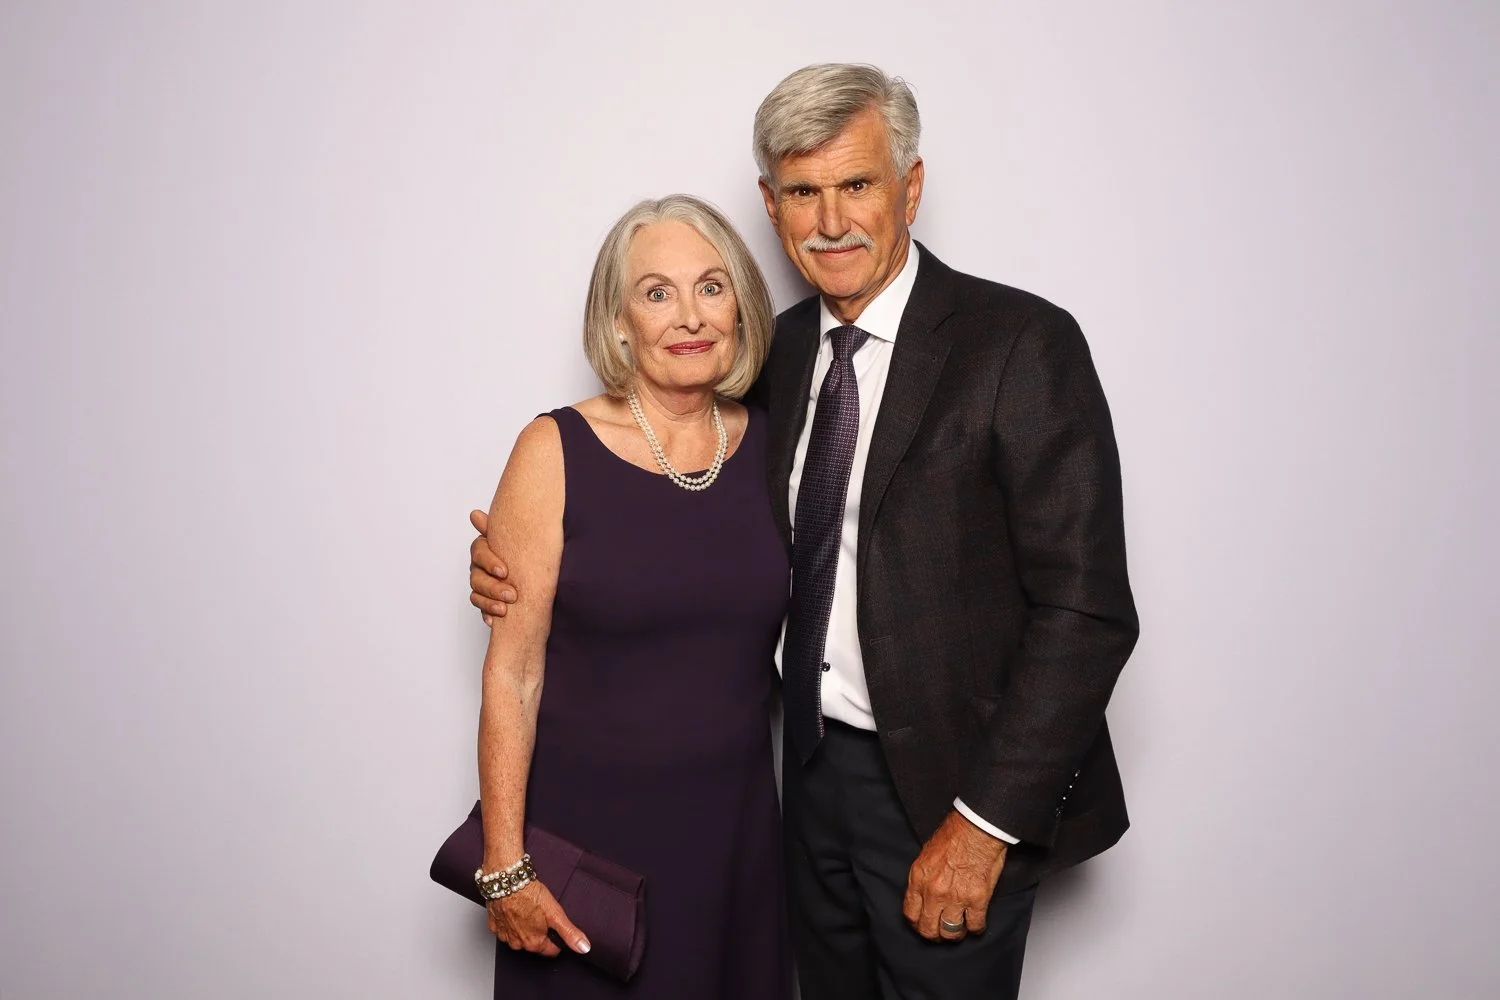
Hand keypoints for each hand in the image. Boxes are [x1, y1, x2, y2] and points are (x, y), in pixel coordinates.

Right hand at [469, 509, 515, 622]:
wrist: (535, 573)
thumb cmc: (523, 551)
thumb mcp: (516, 539)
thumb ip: (497, 527)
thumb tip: (474, 514)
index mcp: (484, 548)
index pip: (479, 552)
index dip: (490, 562)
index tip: (505, 572)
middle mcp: (479, 566)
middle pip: (477, 577)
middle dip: (494, 587)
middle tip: (512, 595)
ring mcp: (481, 585)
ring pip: (476, 594)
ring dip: (490, 603)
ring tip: (504, 610)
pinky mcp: (485, 601)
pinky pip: (480, 608)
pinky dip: (487, 615)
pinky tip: (494, 621)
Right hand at [486, 880, 589, 956]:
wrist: (507, 881)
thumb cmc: (529, 895)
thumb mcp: (556, 914)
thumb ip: (569, 933)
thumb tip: (583, 947)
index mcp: (534, 943)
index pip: (552, 951)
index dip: (557, 939)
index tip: (555, 927)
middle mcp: (517, 944)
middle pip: (535, 943)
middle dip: (540, 932)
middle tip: (541, 914)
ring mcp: (504, 935)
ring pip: (519, 936)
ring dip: (524, 927)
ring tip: (528, 909)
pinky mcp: (494, 925)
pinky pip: (505, 928)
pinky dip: (510, 921)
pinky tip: (515, 909)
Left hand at [902, 811, 1007, 942]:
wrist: (977, 828)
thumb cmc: (955, 835)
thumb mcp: (926, 854)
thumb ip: (923, 878)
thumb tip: (924, 894)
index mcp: (919, 878)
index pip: (910, 913)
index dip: (917, 923)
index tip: (923, 924)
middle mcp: (934, 892)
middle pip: (928, 929)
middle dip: (934, 934)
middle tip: (941, 933)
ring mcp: (955, 897)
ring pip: (950, 932)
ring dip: (955, 934)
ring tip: (959, 929)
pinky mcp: (977, 900)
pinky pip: (974, 925)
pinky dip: (976, 928)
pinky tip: (976, 924)